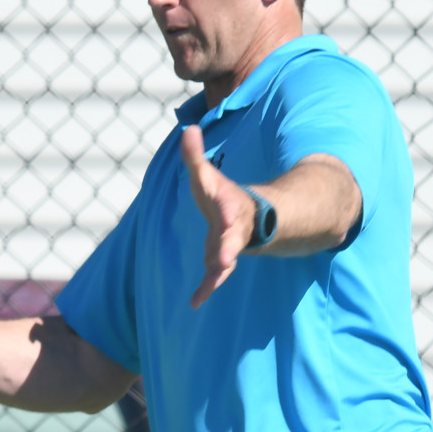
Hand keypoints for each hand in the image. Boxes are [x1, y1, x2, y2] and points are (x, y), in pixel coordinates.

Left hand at [181, 125, 257, 307]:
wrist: (244, 219)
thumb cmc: (219, 195)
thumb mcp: (206, 175)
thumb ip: (195, 155)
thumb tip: (188, 128)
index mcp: (228, 204)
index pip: (225, 203)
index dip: (225, 207)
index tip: (224, 212)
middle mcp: (232, 227)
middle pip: (231, 237)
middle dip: (228, 246)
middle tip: (225, 257)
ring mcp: (229, 246)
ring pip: (227, 258)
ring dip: (220, 269)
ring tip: (215, 276)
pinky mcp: (220, 261)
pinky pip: (215, 277)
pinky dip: (206, 289)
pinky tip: (195, 302)